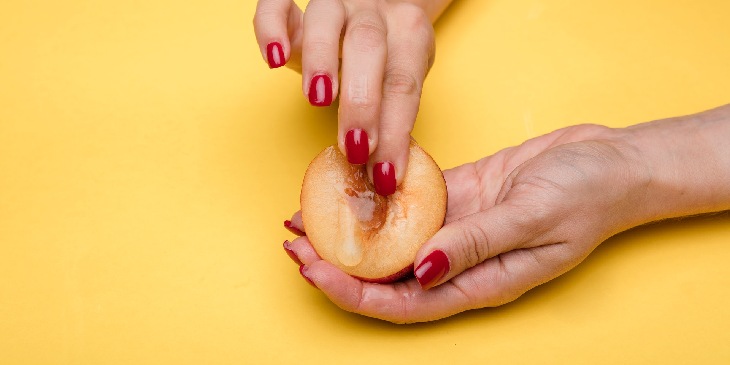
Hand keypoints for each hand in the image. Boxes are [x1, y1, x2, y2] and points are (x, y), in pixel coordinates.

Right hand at [253, 0, 439, 194]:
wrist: (383, 2)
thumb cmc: (389, 55)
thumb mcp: (399, 80)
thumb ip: (390, 116)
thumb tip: (382, 176)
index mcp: (409, 34)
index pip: (404, 85)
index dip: (395, 131)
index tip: (383, 175)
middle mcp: (375, 13)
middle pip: (369, 48)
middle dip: (361, 103)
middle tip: (353, 147)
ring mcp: (337, 2)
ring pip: (327, 20)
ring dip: (322, 60)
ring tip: (318, 99)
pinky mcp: (299, 0)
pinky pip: (279, 2)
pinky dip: (271, 27)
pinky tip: (273, 58)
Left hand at [284, 124, 650, 322]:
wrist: (612, 163)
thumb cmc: (586, 195)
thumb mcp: (534, 218)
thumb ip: (478, 244)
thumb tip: (421, 269)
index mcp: (480, 282)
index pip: (403, 302)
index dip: (354, 292)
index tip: (313, 271)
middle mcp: (460, 262)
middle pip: (386, 274)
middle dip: (337, 263)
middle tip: (294, 242)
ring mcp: (457, 228)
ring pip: (391, 238)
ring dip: (350, 229)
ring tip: (306, 215)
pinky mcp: (458, 196)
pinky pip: (409, 201)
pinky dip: (378, 197)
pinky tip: (350, 186)